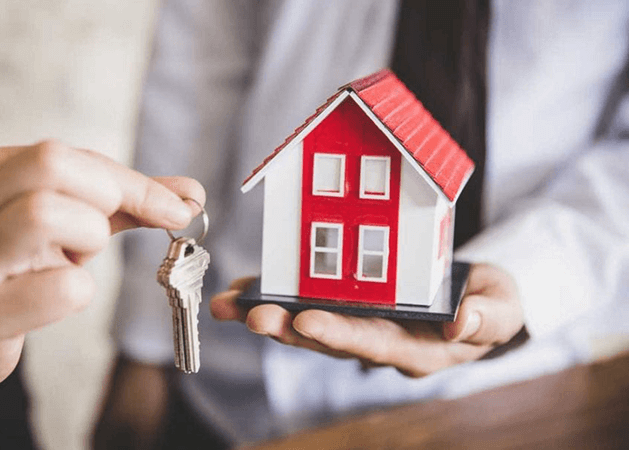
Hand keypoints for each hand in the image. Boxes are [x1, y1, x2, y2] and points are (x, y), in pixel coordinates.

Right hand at [0, 140, 204, 447]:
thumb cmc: (15, 271)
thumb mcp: (64, 224)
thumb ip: (124, 202)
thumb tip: (191, 194)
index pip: (65, 153)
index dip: (130, 180)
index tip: (175, 207)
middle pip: (51, 163)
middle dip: (103, 196)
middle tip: (100, 232)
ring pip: (44, 214)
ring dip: (88, 238)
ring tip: (72, 260)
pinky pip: (61, 287)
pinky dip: (79, 291)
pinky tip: (55, 298)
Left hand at [211, 263, 524, 376]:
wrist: (475, 296)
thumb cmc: (492, 302)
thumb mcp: (502, 307)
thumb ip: (488, 318)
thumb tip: (460, 324)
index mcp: (417, 349)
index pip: (375, 344)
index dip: (340, 334)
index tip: (307, 321)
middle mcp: (380, 344)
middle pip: (330, 340)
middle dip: (289, 330)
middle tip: (252, 318)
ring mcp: (361, 327)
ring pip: (309, 325)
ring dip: (269, 316)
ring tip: (230, 306)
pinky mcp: (347, 307)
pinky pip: (305, 304)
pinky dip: (274, 297)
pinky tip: (243, 291)